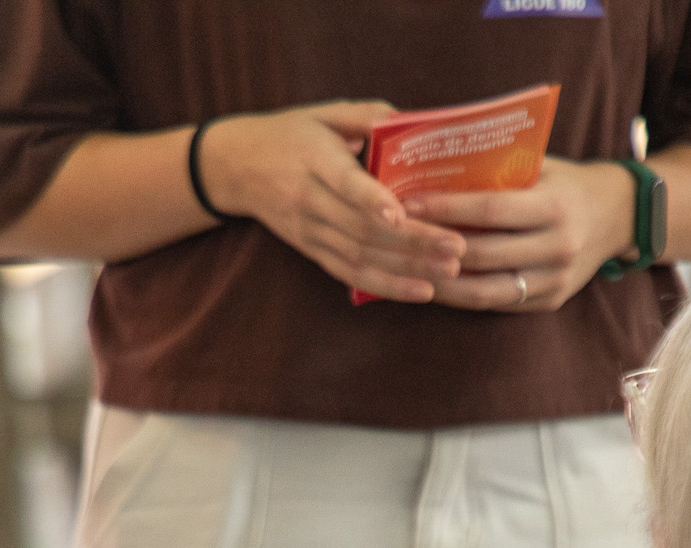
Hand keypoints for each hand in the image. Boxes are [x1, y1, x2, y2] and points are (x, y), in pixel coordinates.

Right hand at [196, 102, 467, 302]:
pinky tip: (420, 292)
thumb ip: (367, 116)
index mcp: (313, 160)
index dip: (371, 201)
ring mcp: (309, 232)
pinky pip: (350, 274)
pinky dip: (386, 287)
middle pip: (362, 229)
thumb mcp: (323, 112)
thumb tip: (415, 123)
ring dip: (407, 270)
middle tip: (456, 248)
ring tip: (449, 273)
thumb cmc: (288, 133)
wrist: (233, 166)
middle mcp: (309, 201)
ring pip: (360, 257)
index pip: (344, 184)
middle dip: (412, 242)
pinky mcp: (311, 251)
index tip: (401, 213)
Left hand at [405, 158, 634, 312]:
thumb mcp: (540, 167)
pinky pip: (498, 304)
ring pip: (485, 290)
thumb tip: (433, 165)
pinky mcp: (550, 301)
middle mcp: (558, 246)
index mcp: (554, 206)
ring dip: (441, 283)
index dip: (446, 208)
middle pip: (482, 254)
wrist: (619, 216)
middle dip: (434, 248)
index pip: (490, 210)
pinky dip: (463, 297)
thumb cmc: (566, 184)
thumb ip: (497, 172)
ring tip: (407, 270)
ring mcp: (555, 279)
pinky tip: (435, 286)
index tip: (408, 203)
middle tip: (396, 239)